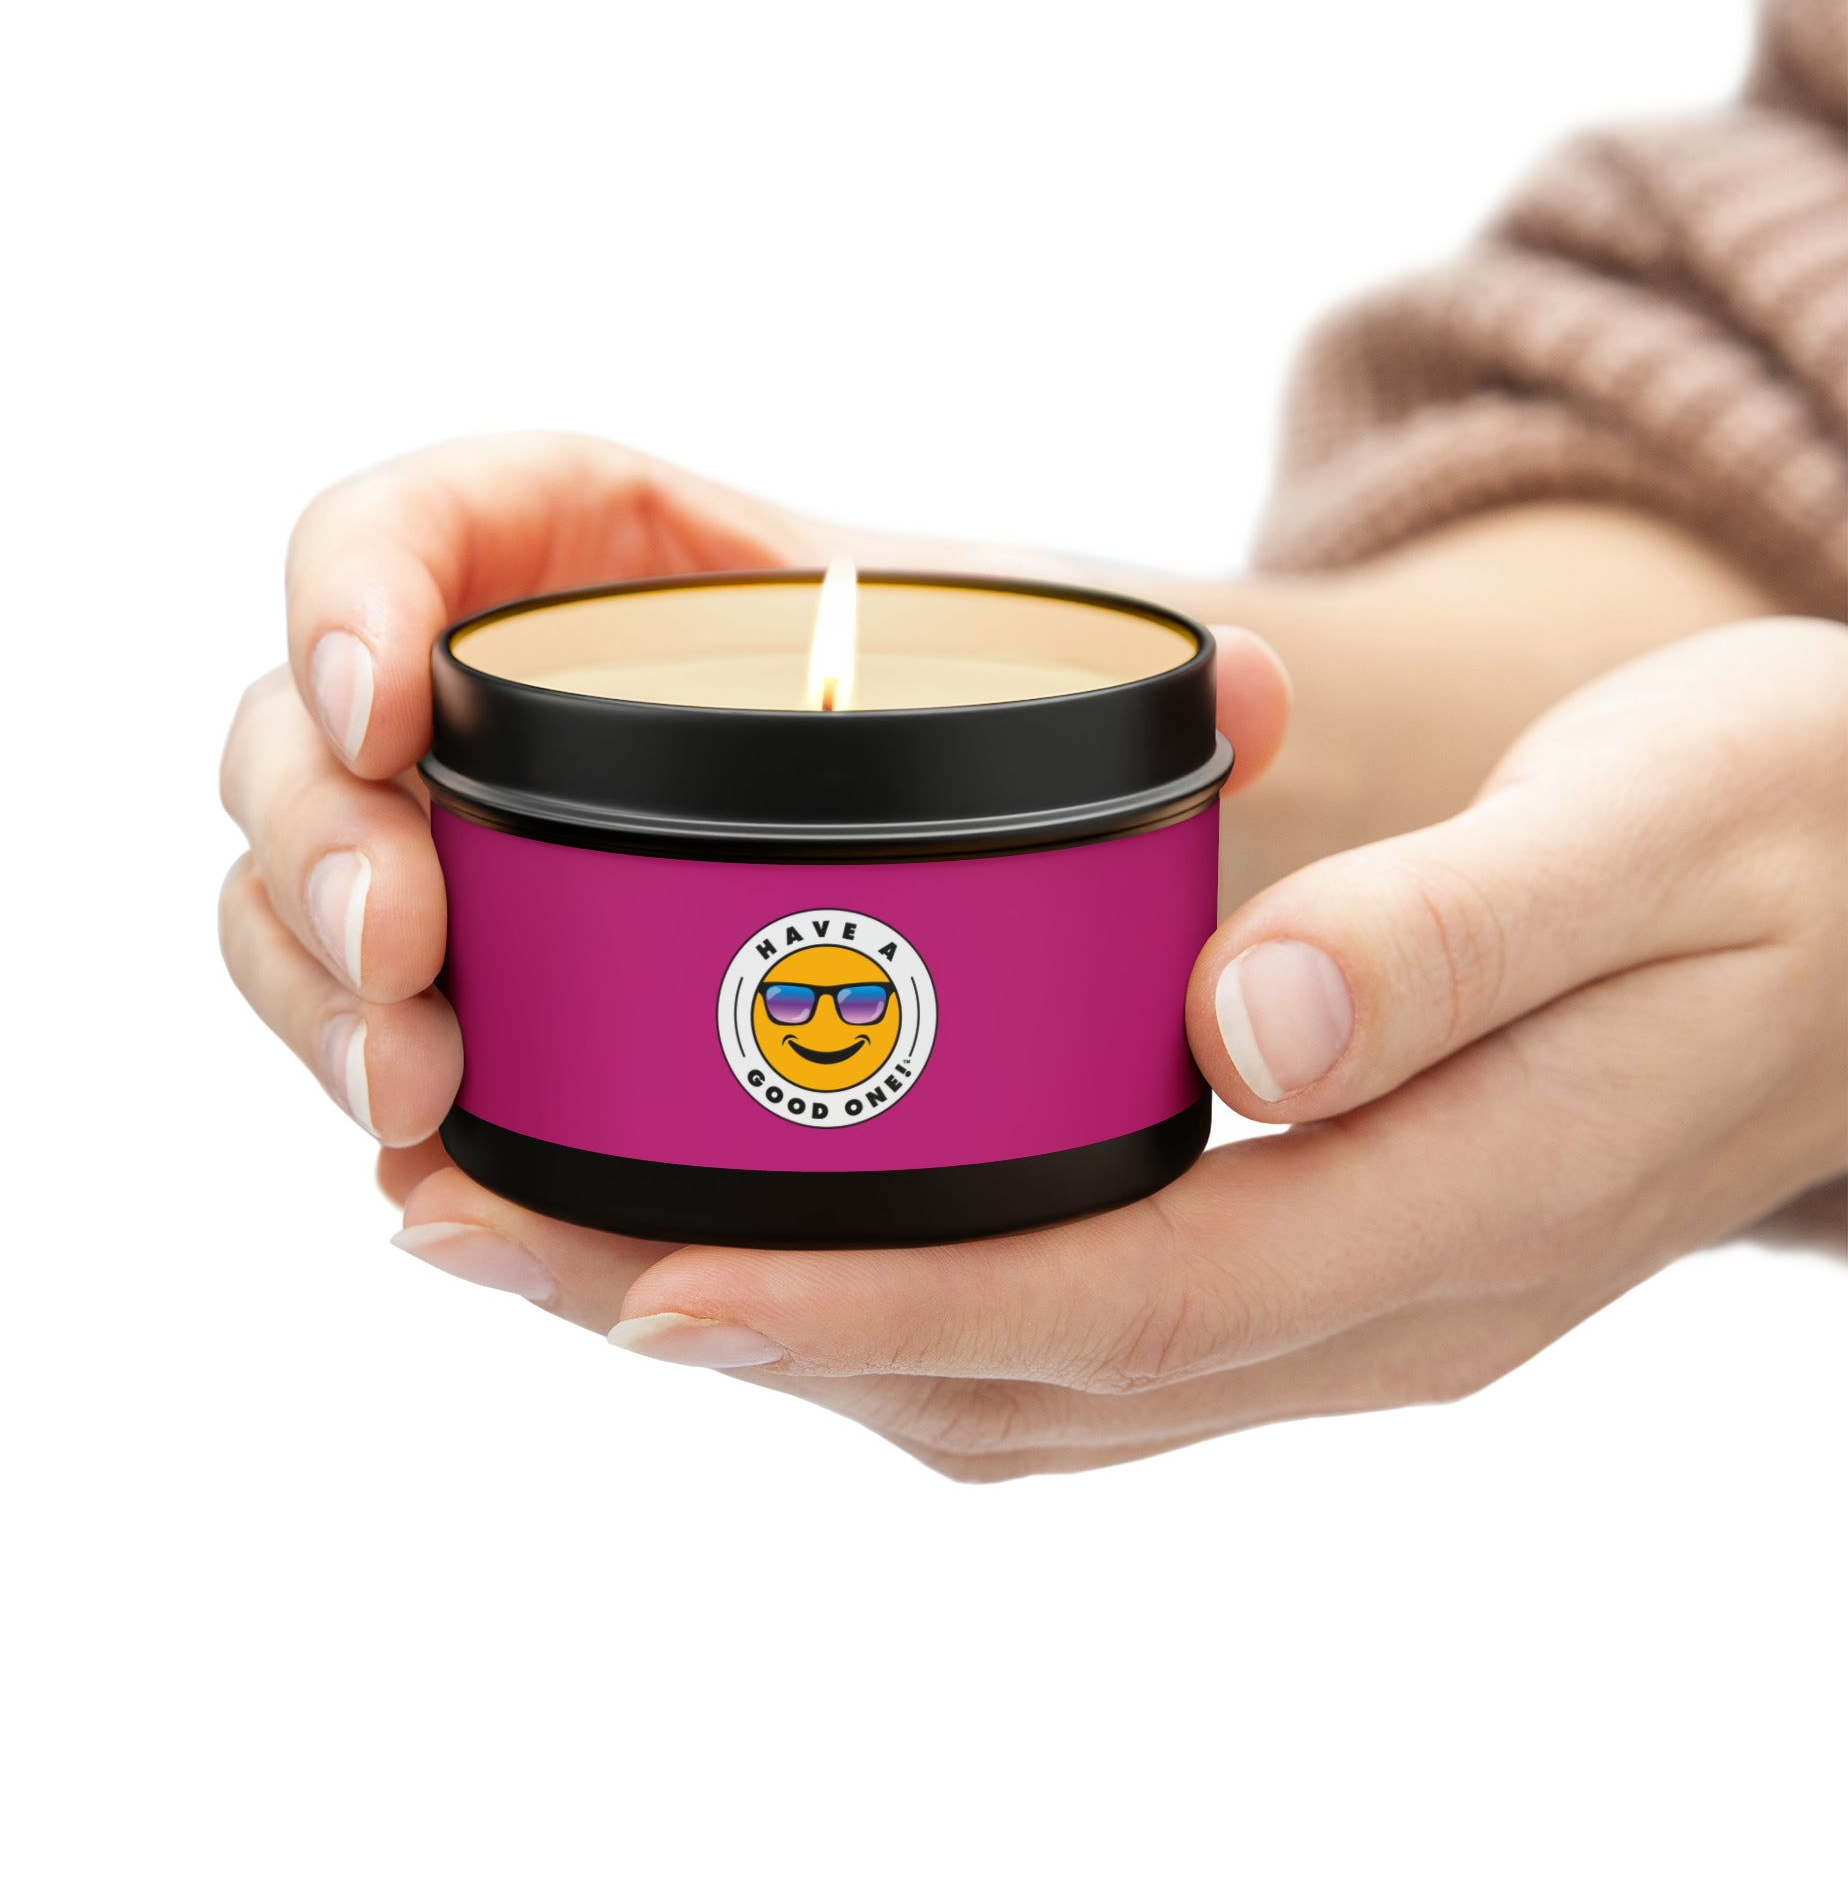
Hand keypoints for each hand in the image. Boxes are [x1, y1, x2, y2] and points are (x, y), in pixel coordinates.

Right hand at [217, 430, 1288, 1168]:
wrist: (928, 801)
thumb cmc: (953, 704)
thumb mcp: (1033, 667)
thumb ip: (1142, 681)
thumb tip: (1247, 699)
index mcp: (578, 554)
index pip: (398, 528)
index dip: (347, 594)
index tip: (390, 704)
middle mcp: (482, 695)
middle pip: (297, 740)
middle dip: (315, 853)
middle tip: (413, 974)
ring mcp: (452, 843)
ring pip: (288, 896)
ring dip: (311, 1002)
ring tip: (419, 1114)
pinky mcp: (465, 974)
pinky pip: (353, 1019)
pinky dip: (366, 1092)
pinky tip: (435, 1181)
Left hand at [389, 617, 1846, 1478]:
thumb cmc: (1784, 833)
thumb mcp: (1660, 825)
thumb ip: (1458, 933)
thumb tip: (1240, 1027)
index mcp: (1458, 1216)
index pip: (1115, 1299)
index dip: (867, 1305)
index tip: (639, 1282)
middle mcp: (1380, 1312)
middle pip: (1010, 1373)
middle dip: (739, 1329)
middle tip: (487, 1234)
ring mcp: (1353, 1310)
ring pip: (1017, 1379)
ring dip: (785, 1330)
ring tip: (559, 1240)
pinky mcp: (1327, 1257)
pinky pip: (1070, 1327)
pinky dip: (895, 1299)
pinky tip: (777, 1228)